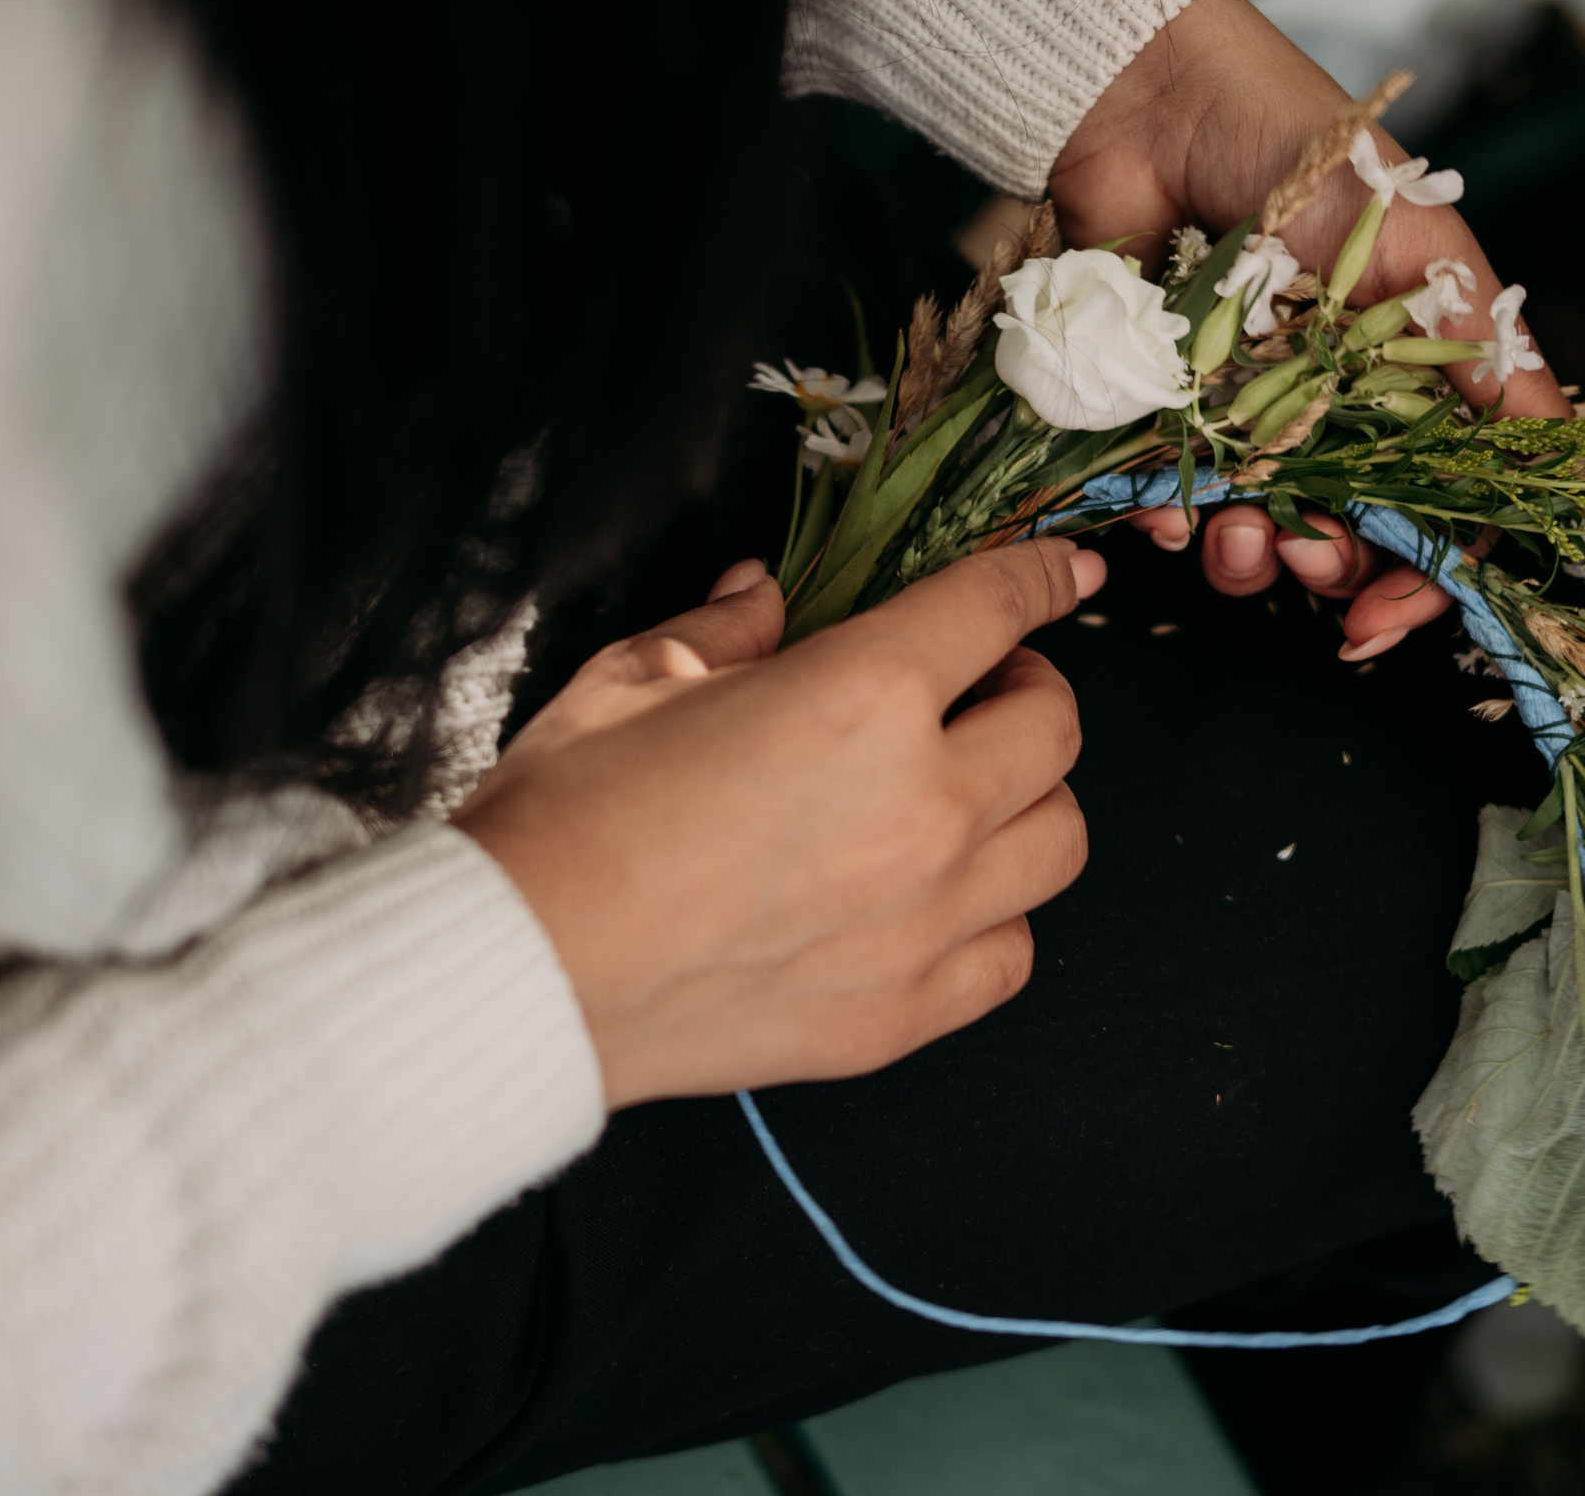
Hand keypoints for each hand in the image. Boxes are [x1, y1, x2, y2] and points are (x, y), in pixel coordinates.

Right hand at [455, 542, 1101, 1109]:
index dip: (1039, 578)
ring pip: (1060, 841)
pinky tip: (941, 898)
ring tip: (971, 791)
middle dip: (1028, 688)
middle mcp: (925, 806)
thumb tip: (764, 595)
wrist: (521, 974)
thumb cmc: (566, 819)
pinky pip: (1013, 952)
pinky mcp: (905, 1011)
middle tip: (978, 688)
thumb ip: (726, 629)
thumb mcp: (634, 678)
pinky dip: (996, 915)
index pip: (994, 609)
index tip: (1063, 572)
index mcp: (863, 698)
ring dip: (1029, 800)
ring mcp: (928, 919)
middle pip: (1056, 728)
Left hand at [1049, 0, 1567, 656]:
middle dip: (1333, 574)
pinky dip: (1164, 515)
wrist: (1154, 95)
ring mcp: (1239, 407)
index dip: (1427, 573)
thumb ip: (1488, 352)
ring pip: (1253, 530)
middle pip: (1347, 537)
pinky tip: (1161, 511)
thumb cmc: (1305, 149)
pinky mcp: (1156, 400)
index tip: (1399, 613)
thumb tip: (1561, 454)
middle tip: (1311, 564)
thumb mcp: (1422, 249)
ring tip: (1231, 540)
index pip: (1437, 506)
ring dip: (1247, 561)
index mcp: (1406, 376)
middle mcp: (1328, 404)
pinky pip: (1162, 490)